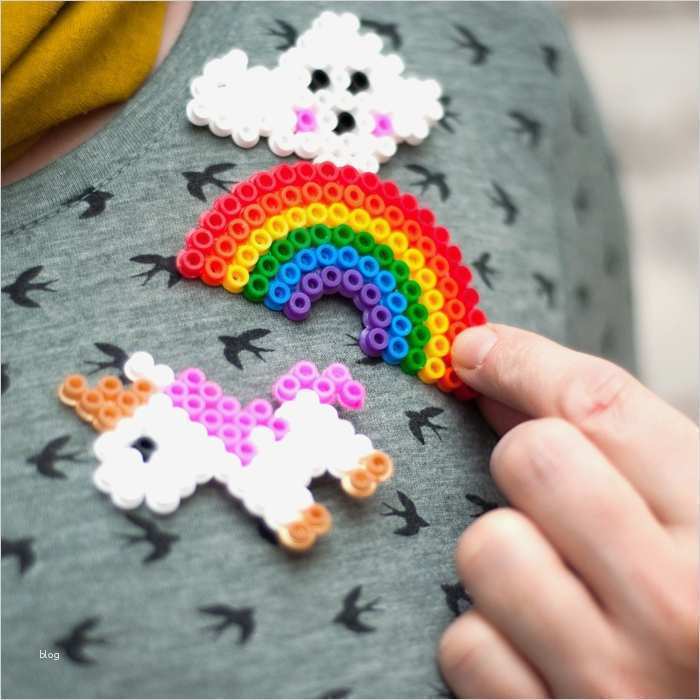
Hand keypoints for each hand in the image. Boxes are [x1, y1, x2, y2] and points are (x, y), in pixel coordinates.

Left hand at [438, 324, 697, 697]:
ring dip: (503, 557)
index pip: (601, 406)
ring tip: (551, 588)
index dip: (523, 360)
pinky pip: (464, 645)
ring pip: (486, 549)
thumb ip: (618, 446)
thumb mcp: (695, 514)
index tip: (477, 348)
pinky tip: (537, 657)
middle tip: (549, 494)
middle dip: (523, 460)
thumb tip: (498, 373)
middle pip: (533, 459)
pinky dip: (486, 643)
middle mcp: (682, 610)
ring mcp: (615, 685)